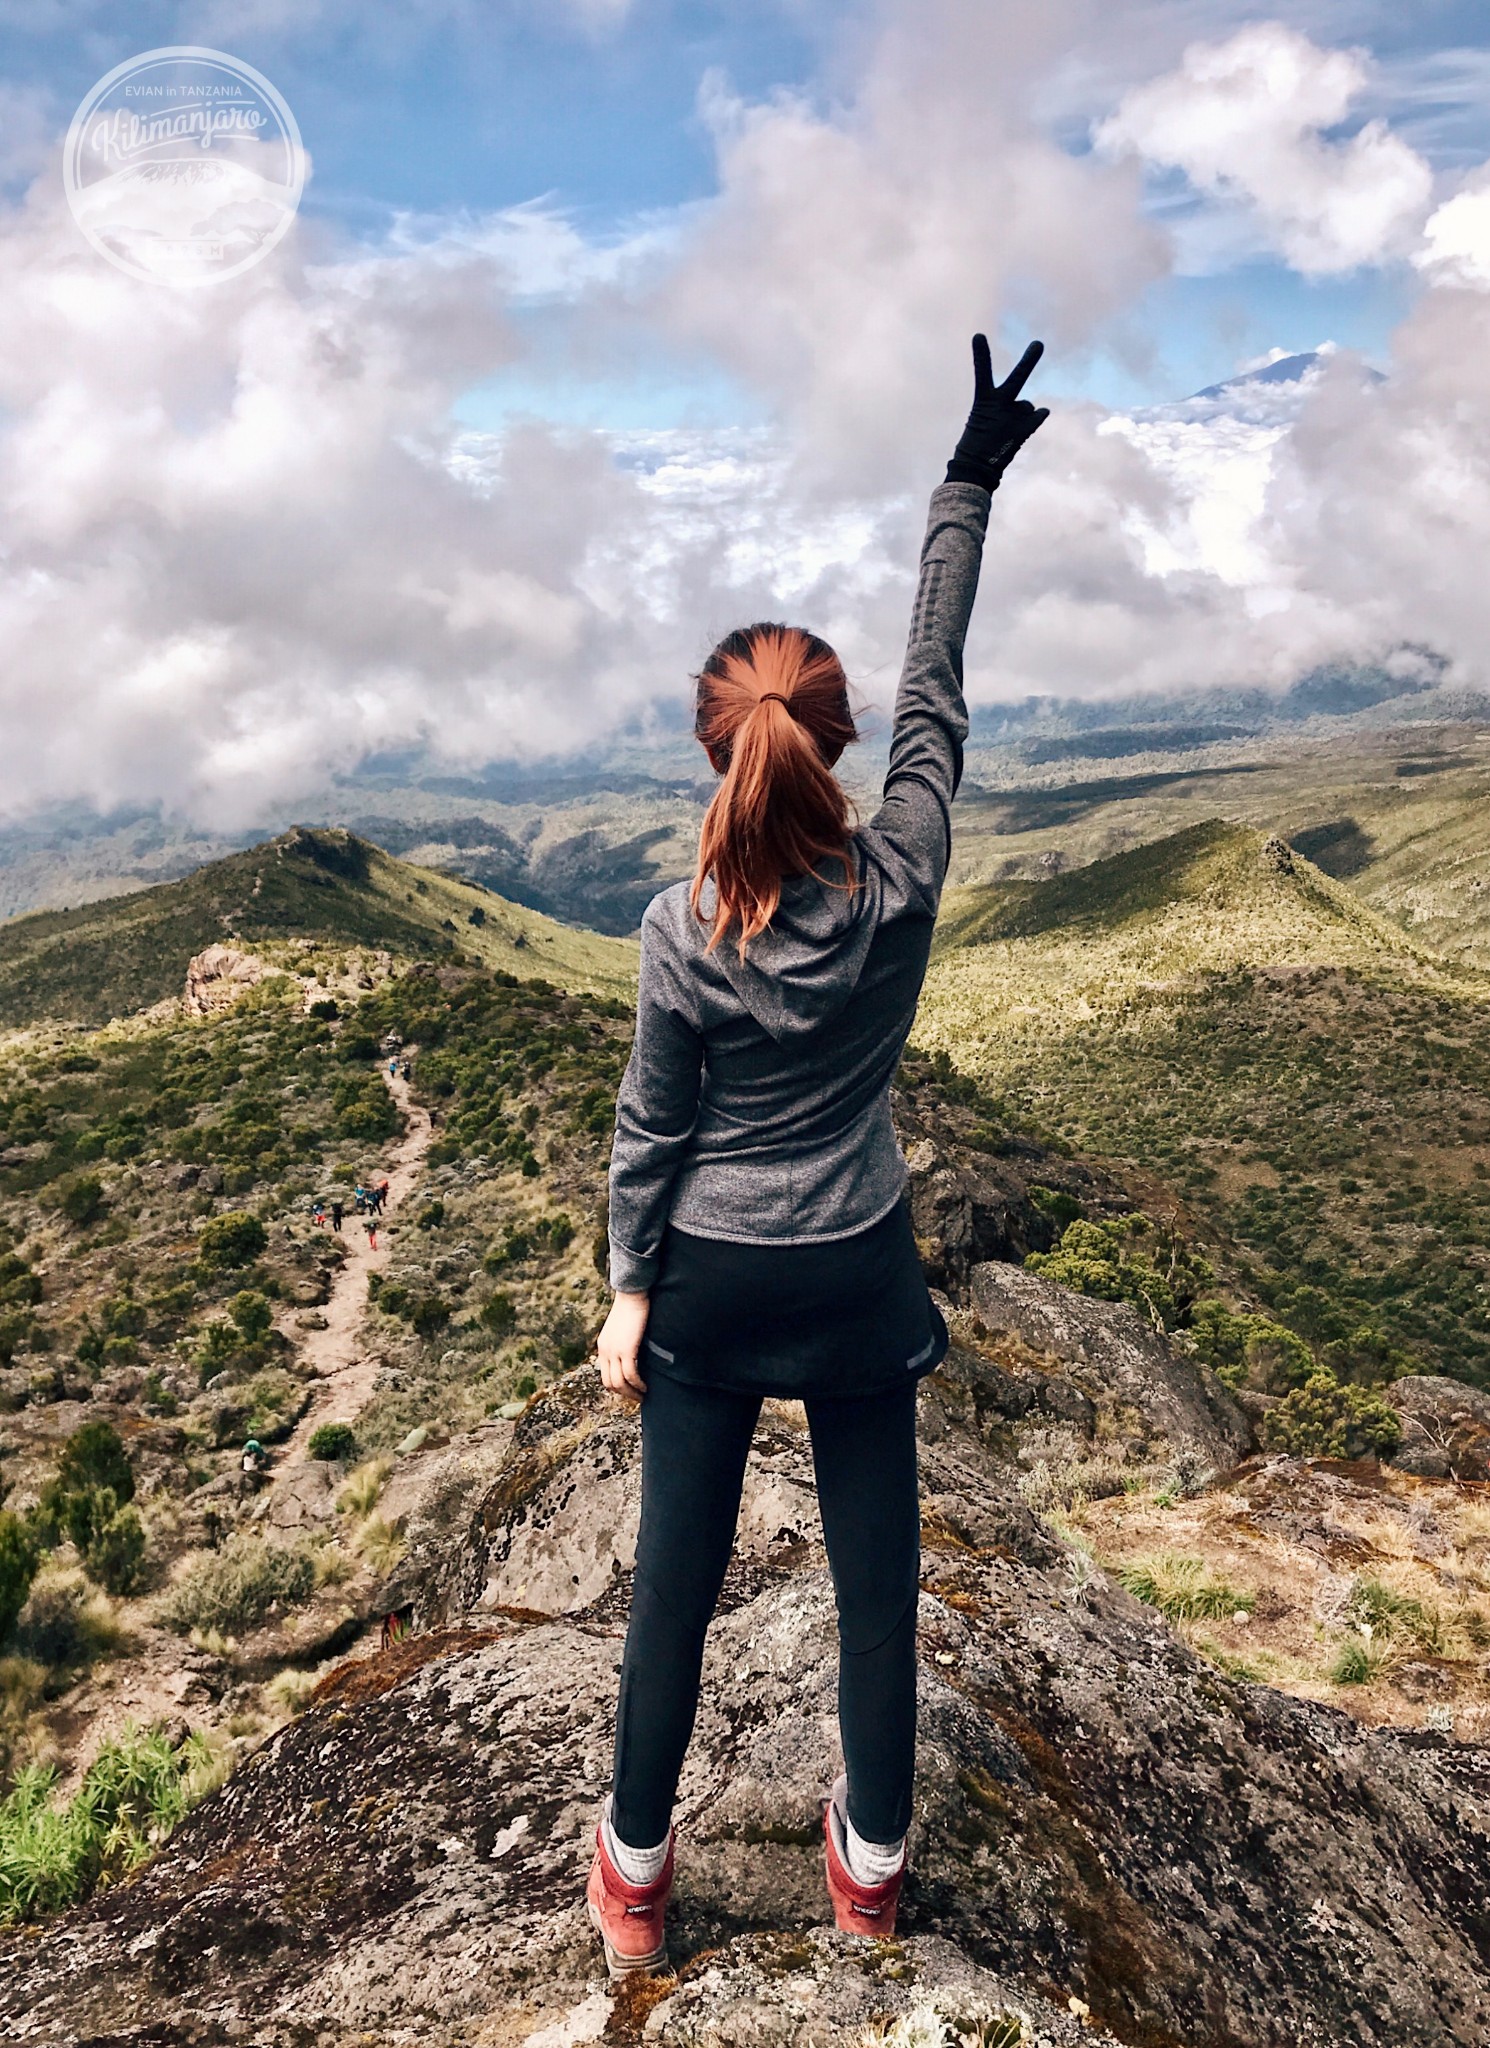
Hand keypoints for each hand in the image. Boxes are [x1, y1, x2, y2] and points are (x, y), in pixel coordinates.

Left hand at [597, 1290, 650, 1398]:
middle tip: (639, 1397)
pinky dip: (638, 1384)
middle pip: (610, 1383)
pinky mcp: (626, 1349)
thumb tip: (634, 1354)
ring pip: (619, 1383)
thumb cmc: (632, 1308)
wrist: (632, 1294)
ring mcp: (614, 1351)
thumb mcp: (623, 1329)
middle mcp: (605, 1351)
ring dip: (632, 1393)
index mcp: (603, 1347)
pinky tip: (646, 1386)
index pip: (605, 1376)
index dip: (618, 1387)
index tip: (632, 1390)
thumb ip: (624, 1343)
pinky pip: (630, 1374)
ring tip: (644, 1395)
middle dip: (625, 1394)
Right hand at [946, 335, 1048, 490]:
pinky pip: (1038, 415)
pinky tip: (1024, 427)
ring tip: (1006, 430)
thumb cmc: (976, 443)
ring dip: (1021, 414)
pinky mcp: (1026, 428)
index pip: (982, 373)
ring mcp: (1015, 417)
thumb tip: (1040, 407)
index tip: (979, 335)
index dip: (981, 355)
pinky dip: (1037, 417)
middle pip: (1018, 379)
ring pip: (1026, 406)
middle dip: (1029, 361)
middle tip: (1039, 344)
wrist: (977, 468)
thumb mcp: (984, 419)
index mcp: (983, 401)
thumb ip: (1008, 407)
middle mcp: (1001, 405)